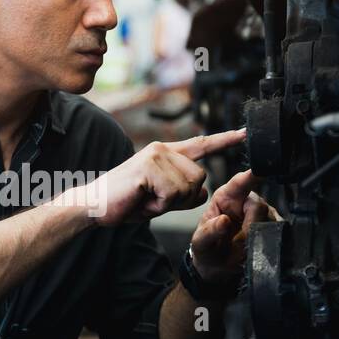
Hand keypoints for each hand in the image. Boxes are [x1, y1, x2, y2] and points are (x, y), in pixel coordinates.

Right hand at [77, 128, 247, 227]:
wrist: (93, 205)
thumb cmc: (125, 202)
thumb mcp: (160, 200)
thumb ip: (183, 194)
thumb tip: (203, 191)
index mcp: (166, 153)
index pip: (201, 145)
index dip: (225, 140)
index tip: (246, 133)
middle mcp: (162, 149)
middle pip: (199, 178)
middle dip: (182, 198)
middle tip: (153, 199)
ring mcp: (155, 156)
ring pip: (187, 188)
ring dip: (168, 203)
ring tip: (145, 198)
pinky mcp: (148, 168)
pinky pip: (171, 194)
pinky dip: (158, 205)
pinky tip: (141, 199)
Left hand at [189, 169, 280, 283]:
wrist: (219, 268)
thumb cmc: (208, 249)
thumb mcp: (201, 242)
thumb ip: (210, 231)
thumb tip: (223, 220)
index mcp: (227, 197)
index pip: (240, 182)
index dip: (251, 175)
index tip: (260, 171)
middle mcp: (247, 201)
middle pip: (258, 206)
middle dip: (250, 227)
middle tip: (239, 243)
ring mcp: (263, 213)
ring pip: (269, 221)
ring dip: (257, 237)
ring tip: (242, 246)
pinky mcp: (274, 225)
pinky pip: (278, 232)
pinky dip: (267, 243)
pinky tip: (254, 247)